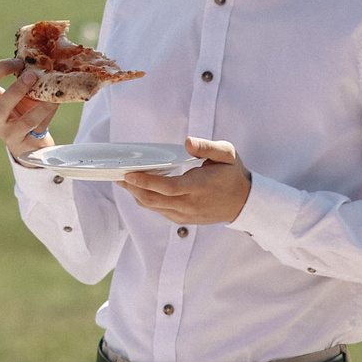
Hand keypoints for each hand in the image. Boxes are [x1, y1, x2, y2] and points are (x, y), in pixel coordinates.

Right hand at [0, 58, 59, 162]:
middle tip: (32, 75)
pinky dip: (45, 110)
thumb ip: (30, 83)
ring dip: (30, 98)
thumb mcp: (26, 98)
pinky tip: (55, 101)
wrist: (32, 147)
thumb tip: (46, 63)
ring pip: (13, 114)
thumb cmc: (28, 115)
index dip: (0, 68)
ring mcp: (5, 131)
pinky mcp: (20, 142)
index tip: (19, 62)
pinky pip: (32, 124)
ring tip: (47, 89)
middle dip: (16, 88)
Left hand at [122, 137, 251, 223]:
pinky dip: (147, 201)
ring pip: (153, 207)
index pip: (168, 187)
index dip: (146, 182)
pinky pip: (159, 211)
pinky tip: (140, 189)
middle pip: (154, 199)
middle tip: (117, 175)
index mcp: (200, 187)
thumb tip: (187, 142)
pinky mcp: (183, 219)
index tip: (129, 174)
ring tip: (124, 180)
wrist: (243, 202)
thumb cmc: (232, 174)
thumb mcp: (226, 153)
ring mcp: (186, 214)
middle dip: (133, 188)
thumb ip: (207, 147)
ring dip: (136, 194)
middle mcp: (191, 204)